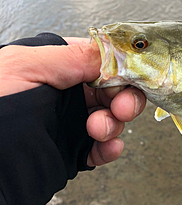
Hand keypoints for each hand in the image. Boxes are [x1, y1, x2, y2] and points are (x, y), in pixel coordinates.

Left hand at [0, 37, 145, 166]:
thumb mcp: (24, 67)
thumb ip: (70, 57)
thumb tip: (110, 53)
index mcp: (52, 65)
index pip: (99, 58)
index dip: (121, 66)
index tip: (134, 76)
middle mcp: (63, 92)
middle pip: (111, 89)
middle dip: (123, 97)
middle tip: (121, 108)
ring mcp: (69, 123)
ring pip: (111, 117)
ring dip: (114, 123)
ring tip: (99, 131)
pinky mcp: (71, 151)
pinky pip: (102, 147)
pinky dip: (111, 148)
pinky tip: (108, 149)